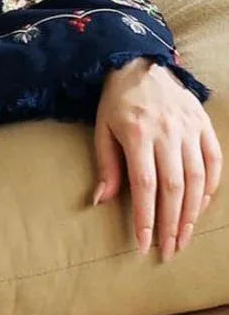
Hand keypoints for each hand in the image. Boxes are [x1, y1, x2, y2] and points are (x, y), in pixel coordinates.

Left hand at [93, 57, 221, 260]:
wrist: (142, 64)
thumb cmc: (116, 101)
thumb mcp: (101, 129)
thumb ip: (106, 165)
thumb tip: (102, 201)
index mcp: (138, 135)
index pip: (145, 186)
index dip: (146, 218)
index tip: (143, 245)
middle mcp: (168, 133)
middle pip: (174, 188)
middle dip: (171, 224)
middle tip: (168, 250)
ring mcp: (190, 128)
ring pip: (198, 179)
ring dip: (192, 213)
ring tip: (183, 238)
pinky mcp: (204, 124)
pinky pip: (213, 161)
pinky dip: (210, 187)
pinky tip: (200, 208)